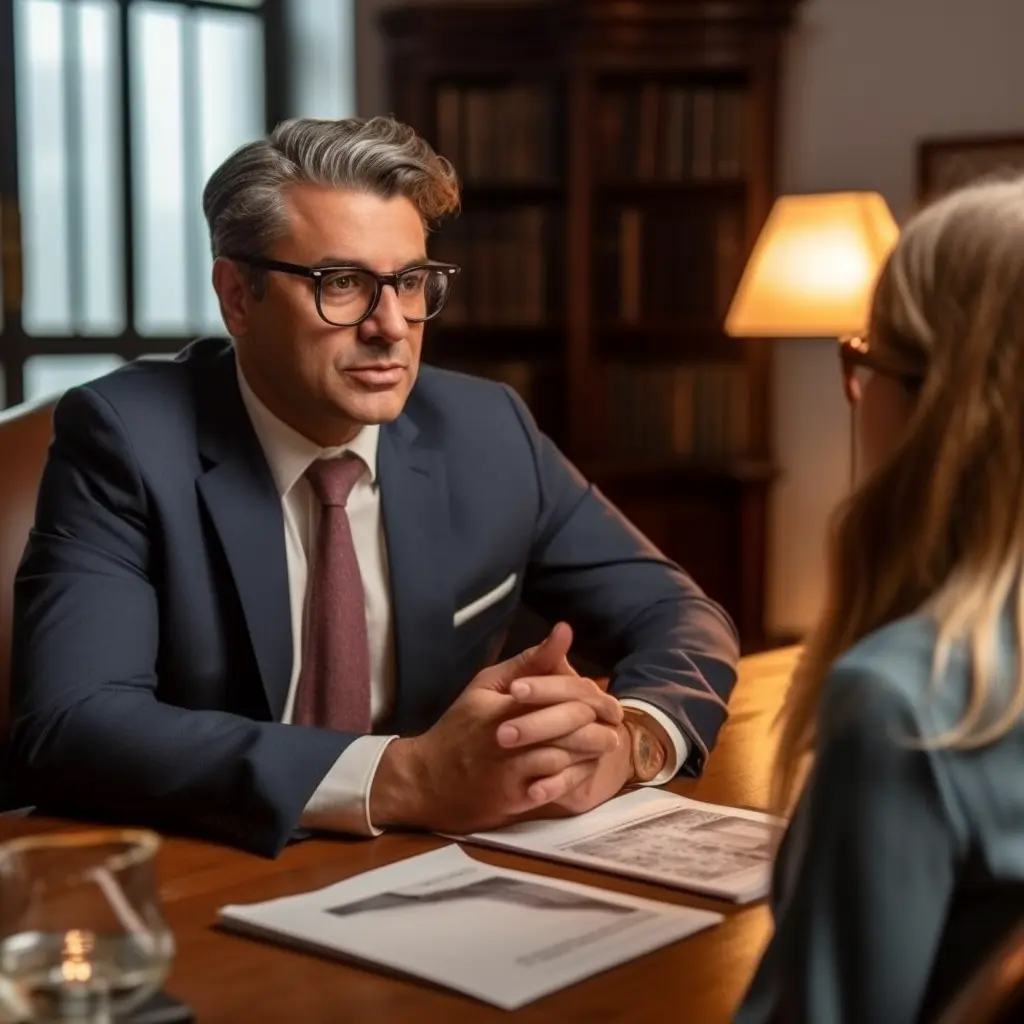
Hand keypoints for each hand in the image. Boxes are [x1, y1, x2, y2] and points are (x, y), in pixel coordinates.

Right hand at [369, 623, 622, 833]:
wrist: (427, 780)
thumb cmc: (461, 726)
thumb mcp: (487, 685)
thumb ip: (530, 661)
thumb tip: (565, 630)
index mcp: (503, 706)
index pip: (559, 695)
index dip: (591, 697)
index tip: (605, 699)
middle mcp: (507, 739)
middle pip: (568, 729)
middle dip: (598, 725)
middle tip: (614, 723)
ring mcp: (511, 773)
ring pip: (565, 759)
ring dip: (591, 752)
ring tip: (605, 745)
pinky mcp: (513, 801)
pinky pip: (554, 790)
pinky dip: (574, 779)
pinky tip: (584, 770)